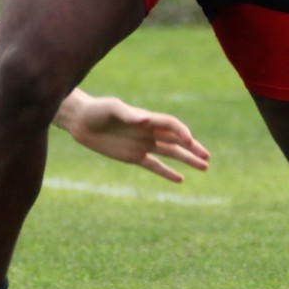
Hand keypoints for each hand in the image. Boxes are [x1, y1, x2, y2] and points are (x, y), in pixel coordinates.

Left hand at [57, 95, 209, 182]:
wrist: (82, 122)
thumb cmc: (97, 110)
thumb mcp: (111, 109)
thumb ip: (128, 114)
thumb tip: (144, 119)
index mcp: (147, 118)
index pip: (171, 125)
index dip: (182, 132)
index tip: (189, 142)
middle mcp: (149, 132)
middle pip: (176, 140)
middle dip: (192, 148)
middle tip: (207, 157)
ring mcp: (143, 145)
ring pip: (170, 153)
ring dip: (186, 159)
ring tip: (204, 167)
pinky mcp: (133, 157)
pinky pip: (154, 166)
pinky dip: (167, 172)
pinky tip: (181, 179)